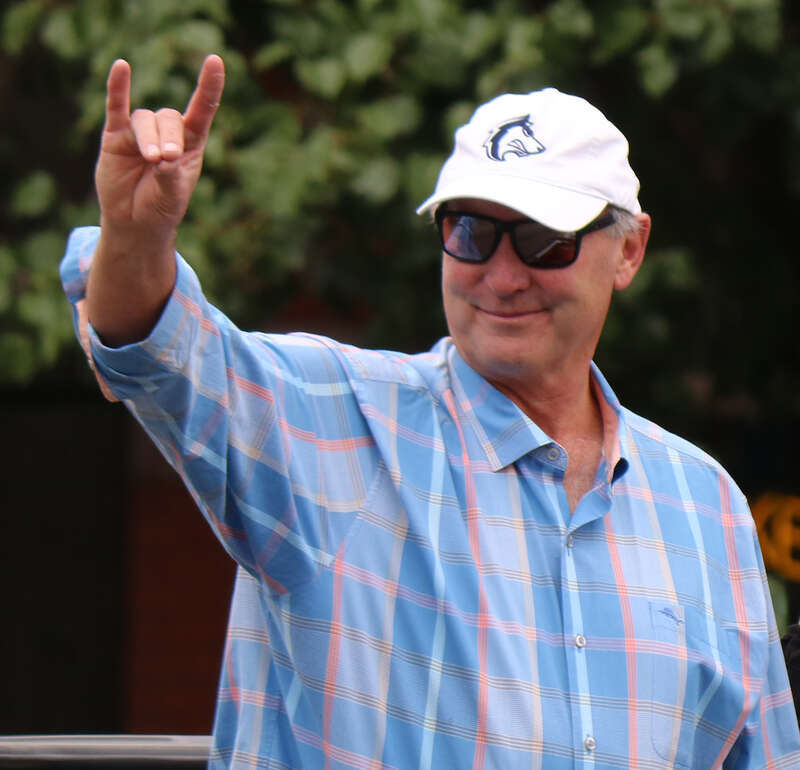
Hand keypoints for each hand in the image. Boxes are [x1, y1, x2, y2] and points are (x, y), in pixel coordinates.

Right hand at [94, 55, 224, 242]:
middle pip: (170, 117)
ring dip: (148, 138)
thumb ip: (171, 177)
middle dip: (168, 137)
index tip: (215, 61)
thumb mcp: (172, 197)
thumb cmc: (161, 208)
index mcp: (191, 145)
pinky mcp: (116, 135)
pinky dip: (118, 87)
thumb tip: (163, 158)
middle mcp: (167, 133)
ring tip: (151, 160)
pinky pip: (116, 106)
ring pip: (145, 119)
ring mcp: (141, 132)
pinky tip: (121, 68)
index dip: (209, 86)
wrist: (134, 222)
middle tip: (165, 160)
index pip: (202, 110)